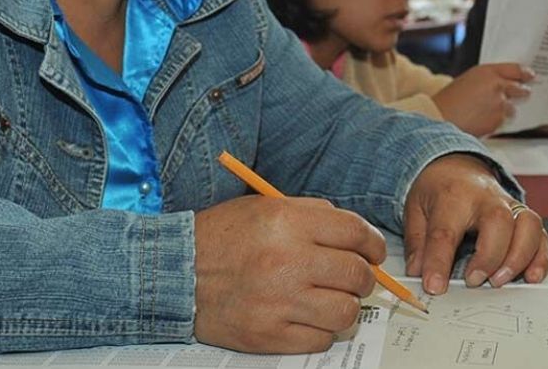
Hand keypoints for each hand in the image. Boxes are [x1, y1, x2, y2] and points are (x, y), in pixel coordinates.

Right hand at [193, 196, 385, 352]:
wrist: (174, 273)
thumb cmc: (222, 237)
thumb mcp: (266, 207)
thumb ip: (314, 215)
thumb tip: (358, 237)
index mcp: (288, 223)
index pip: (355, 233)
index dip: (373, 244)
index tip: (374, 252)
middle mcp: (286, 261)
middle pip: (356, 274)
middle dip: (364, 277)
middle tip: (354, 278)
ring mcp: (278, 302)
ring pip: (346, 312)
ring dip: (346, 306)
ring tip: (331, 299)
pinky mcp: (268, 335)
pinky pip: (320, 340)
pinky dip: (322, 331)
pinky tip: (309, 318)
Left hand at [403, 154, 547, 294]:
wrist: (458, 167)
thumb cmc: (439, 190)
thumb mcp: (416, 210)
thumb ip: (417, 243)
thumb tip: (419, 272)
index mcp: (453, 196)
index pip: (446, 230)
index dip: (439, 262)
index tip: (434, 286)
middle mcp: (487, 198)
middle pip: (498, 222)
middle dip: (489, 257)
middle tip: (473, 281)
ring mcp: (510, 206)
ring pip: (527, 226)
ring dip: (518, 258)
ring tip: (500, 281)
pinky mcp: (524, 217)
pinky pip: (541, 236)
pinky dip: (540, 258)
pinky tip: (531, 276)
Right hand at [432, 63, 532, 136]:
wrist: (439, 119)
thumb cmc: (449, 100)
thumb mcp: (469, 80)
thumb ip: (488, 80)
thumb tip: (503, 85)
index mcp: (488, 72)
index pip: (515, 69)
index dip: (525, 73)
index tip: (530, 75)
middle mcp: (497, 86)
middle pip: (520, 88)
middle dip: (522, 92)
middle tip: (523, 93)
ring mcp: (499, 104)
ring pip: (512, 109)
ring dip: (505, 111)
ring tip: (486, 112)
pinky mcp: (498, 121)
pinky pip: (502, 122)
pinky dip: (495, 122)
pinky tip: (481, 121)